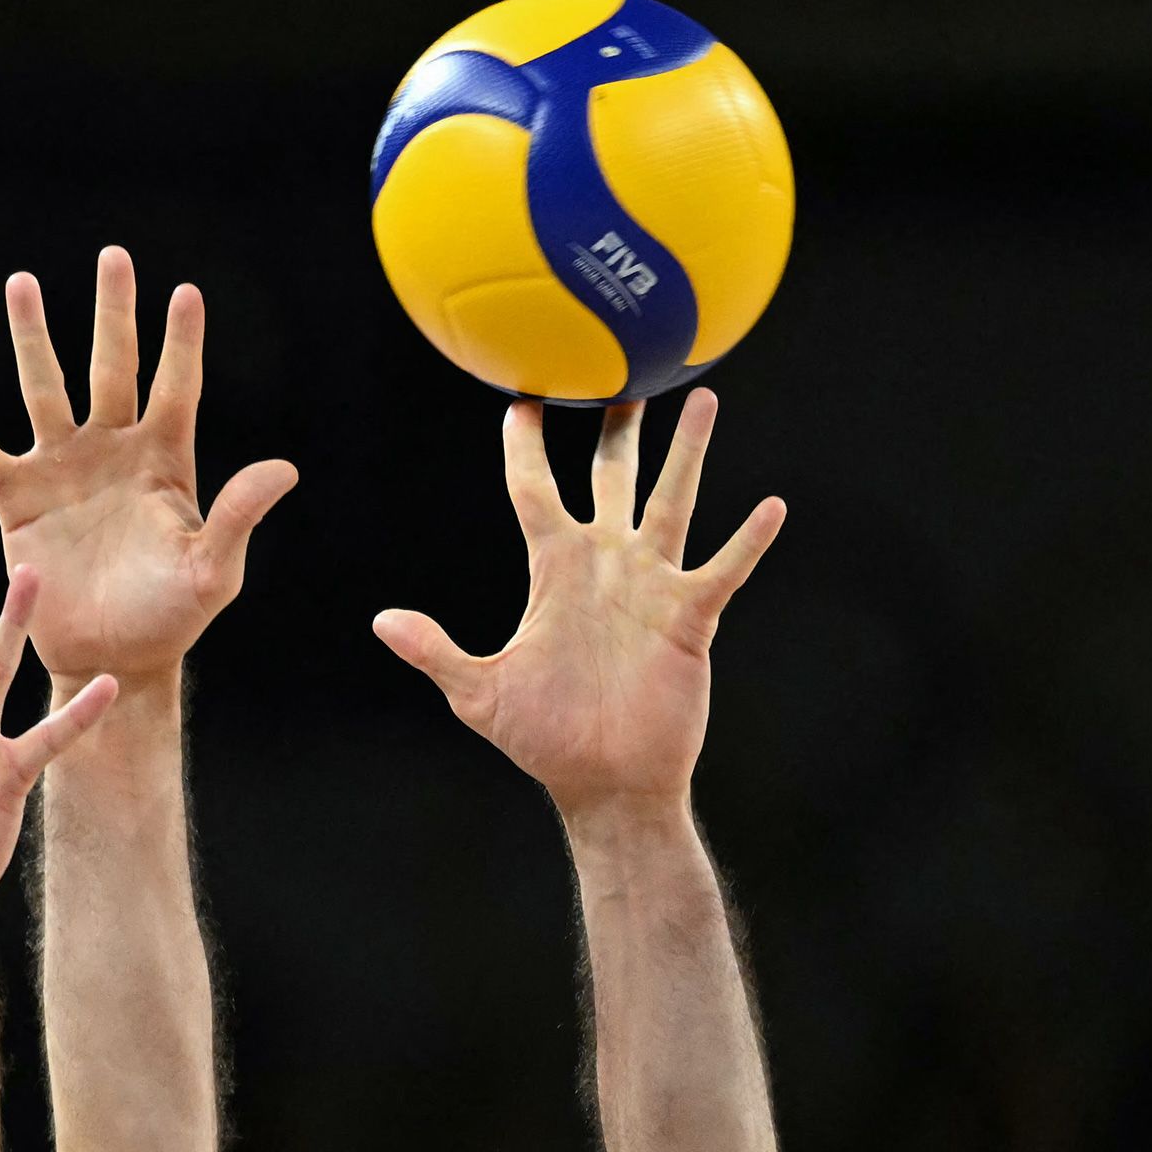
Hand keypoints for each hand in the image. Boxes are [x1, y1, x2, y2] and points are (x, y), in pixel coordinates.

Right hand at [0, 247, 296, 683]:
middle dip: (112, 313)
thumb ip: (238, 517)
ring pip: (44, 389)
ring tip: (22, 284)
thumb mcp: (214, 572)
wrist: (110, 657)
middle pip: (111, 366)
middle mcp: (112, 450)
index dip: (180, 342)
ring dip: (32, 337)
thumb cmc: (172, 619)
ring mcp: (62, 468)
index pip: (175, 387)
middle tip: (113, 257)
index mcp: (165, 459)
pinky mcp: (18, 498)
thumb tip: (284, 468)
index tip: (184, 292)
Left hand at [373, 389, 784, 820]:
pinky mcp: (688, 618)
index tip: (521, 400)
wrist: (603, 782)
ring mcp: (650, 586)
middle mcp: (605, 565)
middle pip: (613, 477)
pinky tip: (770, 506)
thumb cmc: (544, 739)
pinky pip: (721, 569)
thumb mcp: (479, 692)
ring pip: (672, 501)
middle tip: (626, 370)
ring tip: (703, 397)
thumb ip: (434, 652)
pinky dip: (745, 541)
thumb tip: (381, 622)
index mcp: (554, 571)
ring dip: (687, 452)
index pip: (534, 492)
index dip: (525, 449)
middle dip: (619, 427)